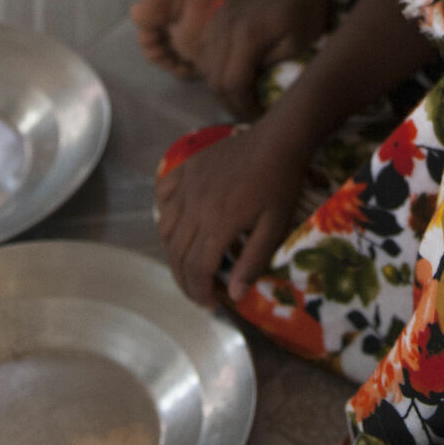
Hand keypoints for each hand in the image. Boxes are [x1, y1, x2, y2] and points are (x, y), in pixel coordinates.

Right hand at [156, 119, 309, 305]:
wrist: (277, 140)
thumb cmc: (280, 184)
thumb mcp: (274, 227)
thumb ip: (253, 261)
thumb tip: (235, 294)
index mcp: (218, 224)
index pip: (197, 269)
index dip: (200, 292)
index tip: (211, 304)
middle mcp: (195, 207)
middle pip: (177, 254)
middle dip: (185, 281)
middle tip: (199, 293)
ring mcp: (187, 186)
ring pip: (165, 229)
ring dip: (173, 253)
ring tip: (190, 264)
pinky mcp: (186, 170)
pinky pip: (163, 196)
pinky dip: (164, 215)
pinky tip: (178, 224)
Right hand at [197, 0, 326, 118]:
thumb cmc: (305, 15)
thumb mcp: (296, 48)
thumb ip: (268, 71)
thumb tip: (251, 93)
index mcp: (247, 35)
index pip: (233, 83)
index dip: (243, 107)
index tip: (258, 117)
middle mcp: (225, 27)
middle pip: (215, 79)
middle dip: (230, 103)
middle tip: (248, 114)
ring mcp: (217, 20)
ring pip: (206, 68)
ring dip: (221, 88)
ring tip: (242, 99)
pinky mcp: (215, 17)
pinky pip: (207, 53)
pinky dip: (217, 70)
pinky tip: (235, 77)